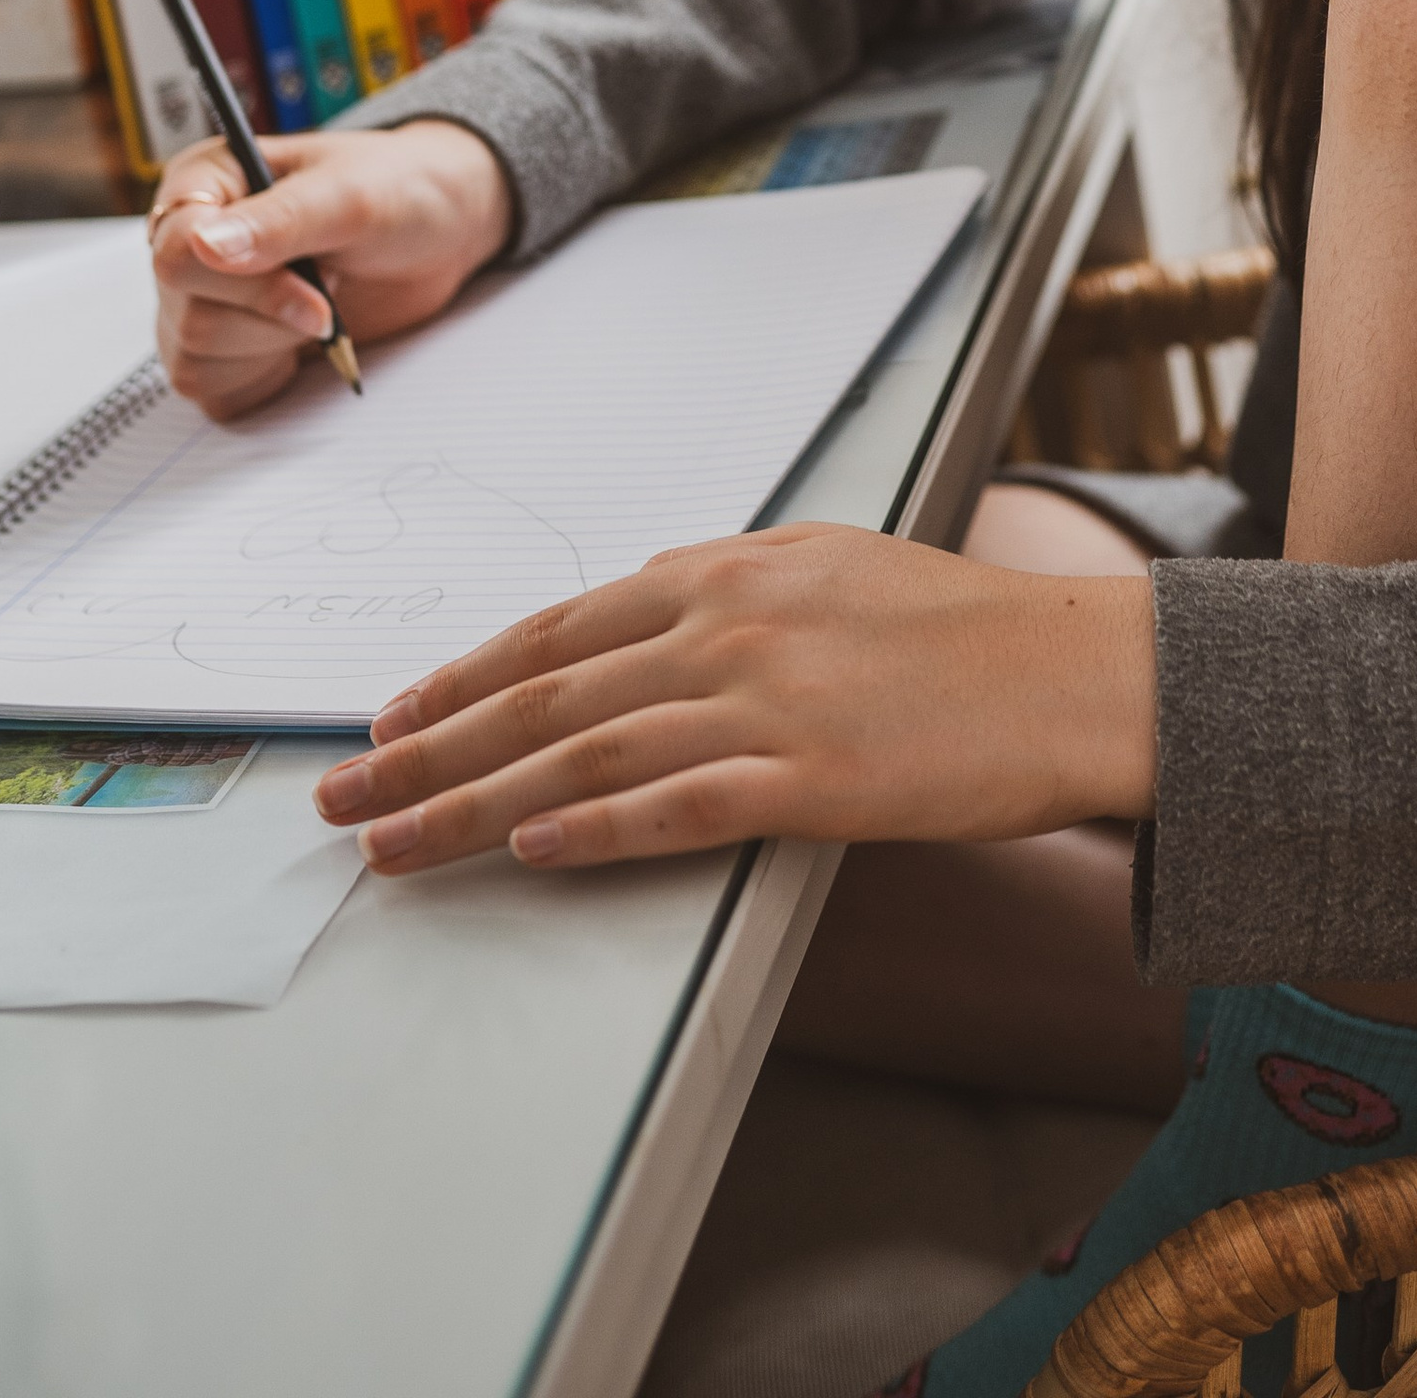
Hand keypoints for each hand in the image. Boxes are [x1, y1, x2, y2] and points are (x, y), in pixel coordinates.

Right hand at [149, 120, 512, 418]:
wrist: (439, 230)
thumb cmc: (396, 190)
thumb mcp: (350, 195)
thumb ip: (280, 221)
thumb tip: (202, 246)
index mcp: (204, 183)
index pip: (175, 250)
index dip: (243, 282)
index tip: (316, 283)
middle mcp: (191, 241)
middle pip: (188, 313)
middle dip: (272, 313)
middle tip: (331, 283)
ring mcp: (203, 299)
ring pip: (196, 357)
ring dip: (273, 344)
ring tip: (319, 305)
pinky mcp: (226, 349)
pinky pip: (213, 391)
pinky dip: (264, 379)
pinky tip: (301, 344)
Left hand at [310, 521, 1156, 873]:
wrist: (1075, 669)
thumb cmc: (959, 626)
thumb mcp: (829, 567)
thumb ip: (730, 591)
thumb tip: (642, 618)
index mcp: (728, 571)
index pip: (558, 628)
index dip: (461, 678)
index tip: (388, 720)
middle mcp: (729, 623)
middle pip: (544, 693)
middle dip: (427, 748)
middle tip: (342, 796)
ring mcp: (767, 699)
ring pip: (584, 752)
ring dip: (472, 804)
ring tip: (394, 844)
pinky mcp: (812, 775)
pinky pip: (678, 804)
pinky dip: (594, 828)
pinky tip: (529, 849)